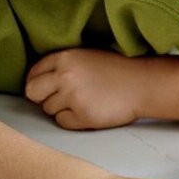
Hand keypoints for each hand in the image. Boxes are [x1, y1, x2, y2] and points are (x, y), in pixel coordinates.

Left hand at [25, 49, 146, 129]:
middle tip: (61, 98)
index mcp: (65, 57)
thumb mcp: (88, 56)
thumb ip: (64, 65)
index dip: (39, 82)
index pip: (34, 73)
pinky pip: (63, 122)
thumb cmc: (119, 70)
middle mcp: (65, 76)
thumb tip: (40, 83)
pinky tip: (89, 111)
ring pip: (48, 109)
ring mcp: (73, 97)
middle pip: (34, 92)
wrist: (145, 84)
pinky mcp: (82, 115)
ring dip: (62, 108)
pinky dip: (73, 120)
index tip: (47, 88)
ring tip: (85, 101)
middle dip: (43, 97)